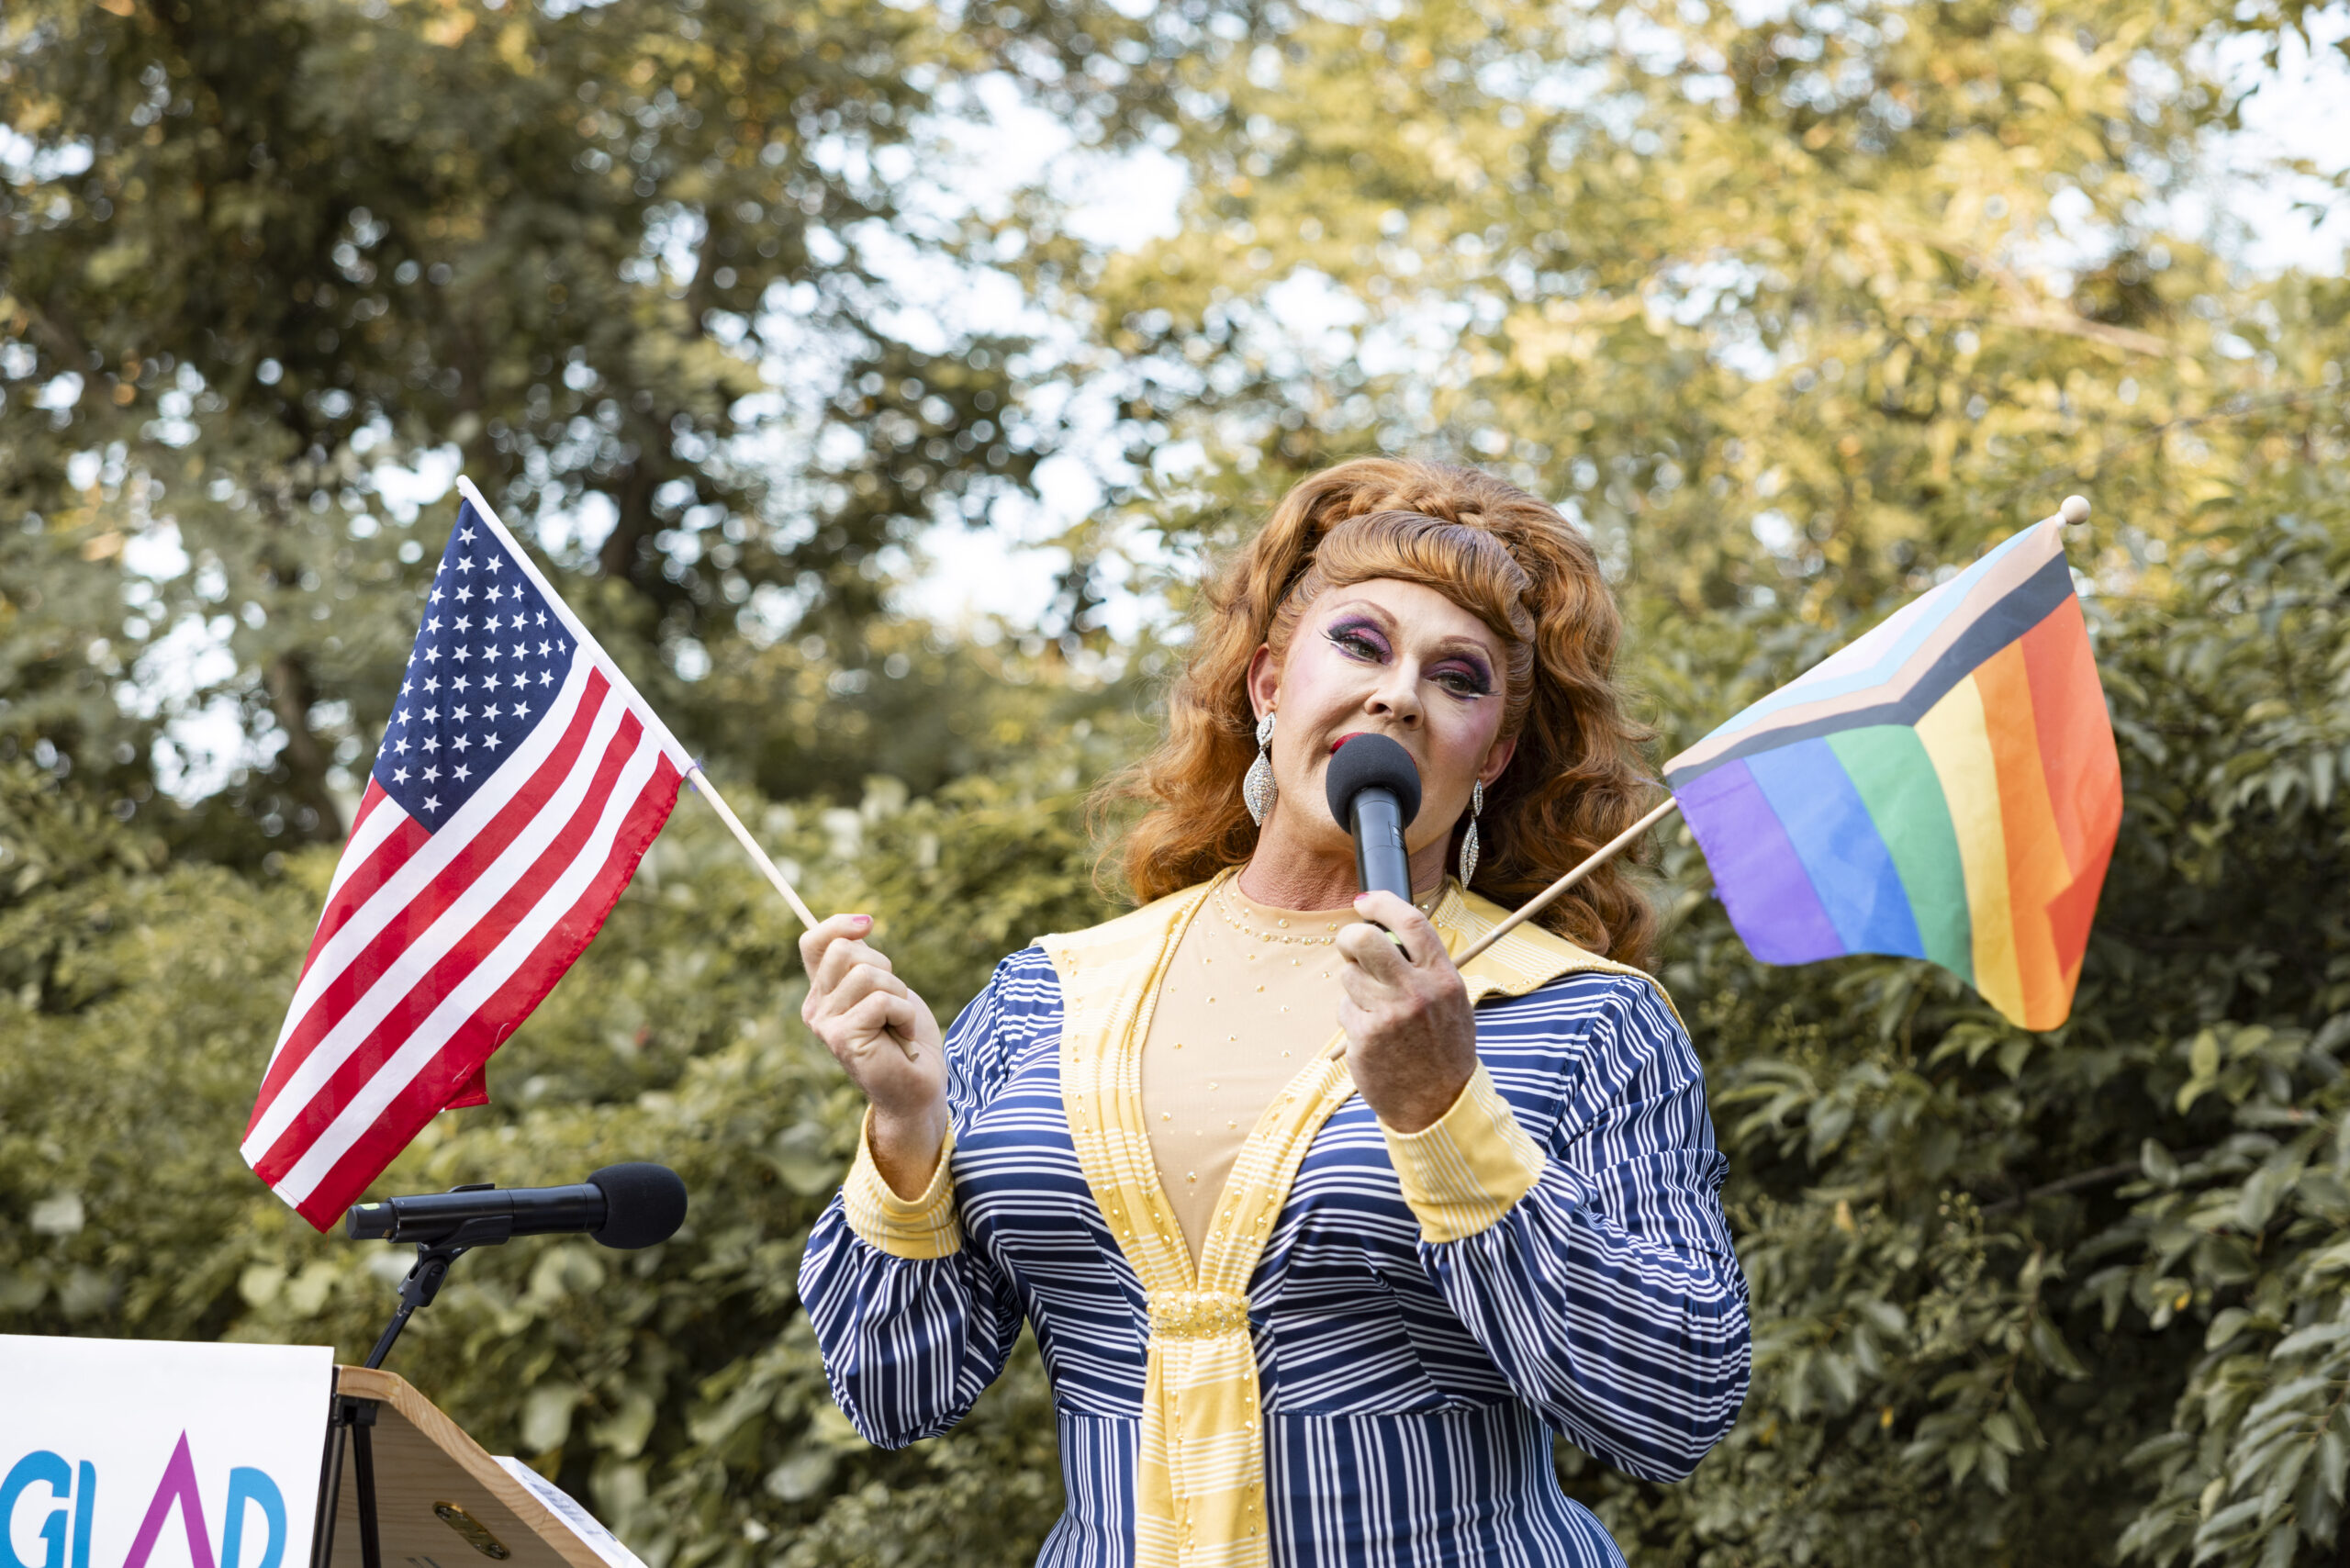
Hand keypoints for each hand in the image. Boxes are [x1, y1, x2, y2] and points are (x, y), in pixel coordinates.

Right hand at [799, 913, 948, 1196]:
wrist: (918, 1088)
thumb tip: (860, 923)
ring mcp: (825, 1024)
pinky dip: (904, 1014)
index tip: (869, 924)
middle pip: (845, 950)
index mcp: (823, 992)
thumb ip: (865, 963)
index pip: (813, 942)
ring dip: (898, 995)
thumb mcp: (885, 988)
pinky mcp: (842, 1038)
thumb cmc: (905, 1038)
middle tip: (894, 1002)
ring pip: (867, 974)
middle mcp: (815, 1007)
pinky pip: (881, 1001)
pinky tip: (902, 1037)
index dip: (838, 924)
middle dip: (883, 968)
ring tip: (898, 1023)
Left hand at [1334, 891, 1478, 1132]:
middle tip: (1349, 945)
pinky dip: (1353, 1019)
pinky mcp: (1365, 1037)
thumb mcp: (1450, 1001)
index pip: (1411, 922)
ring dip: (1355, 988)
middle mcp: (1416, 992)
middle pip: (1364, 939)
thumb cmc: (1443, 1048)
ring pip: (1349, 976)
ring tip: (1377, 1011)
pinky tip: (1373, 1038)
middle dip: (1348, 936)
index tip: (1364, 900)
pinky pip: (1345, 1010)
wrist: (1439, 1104)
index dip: (1382, 903)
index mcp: (1442, 977)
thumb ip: (1423, 968)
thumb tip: (1385, 932)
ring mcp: (1388, 1015)